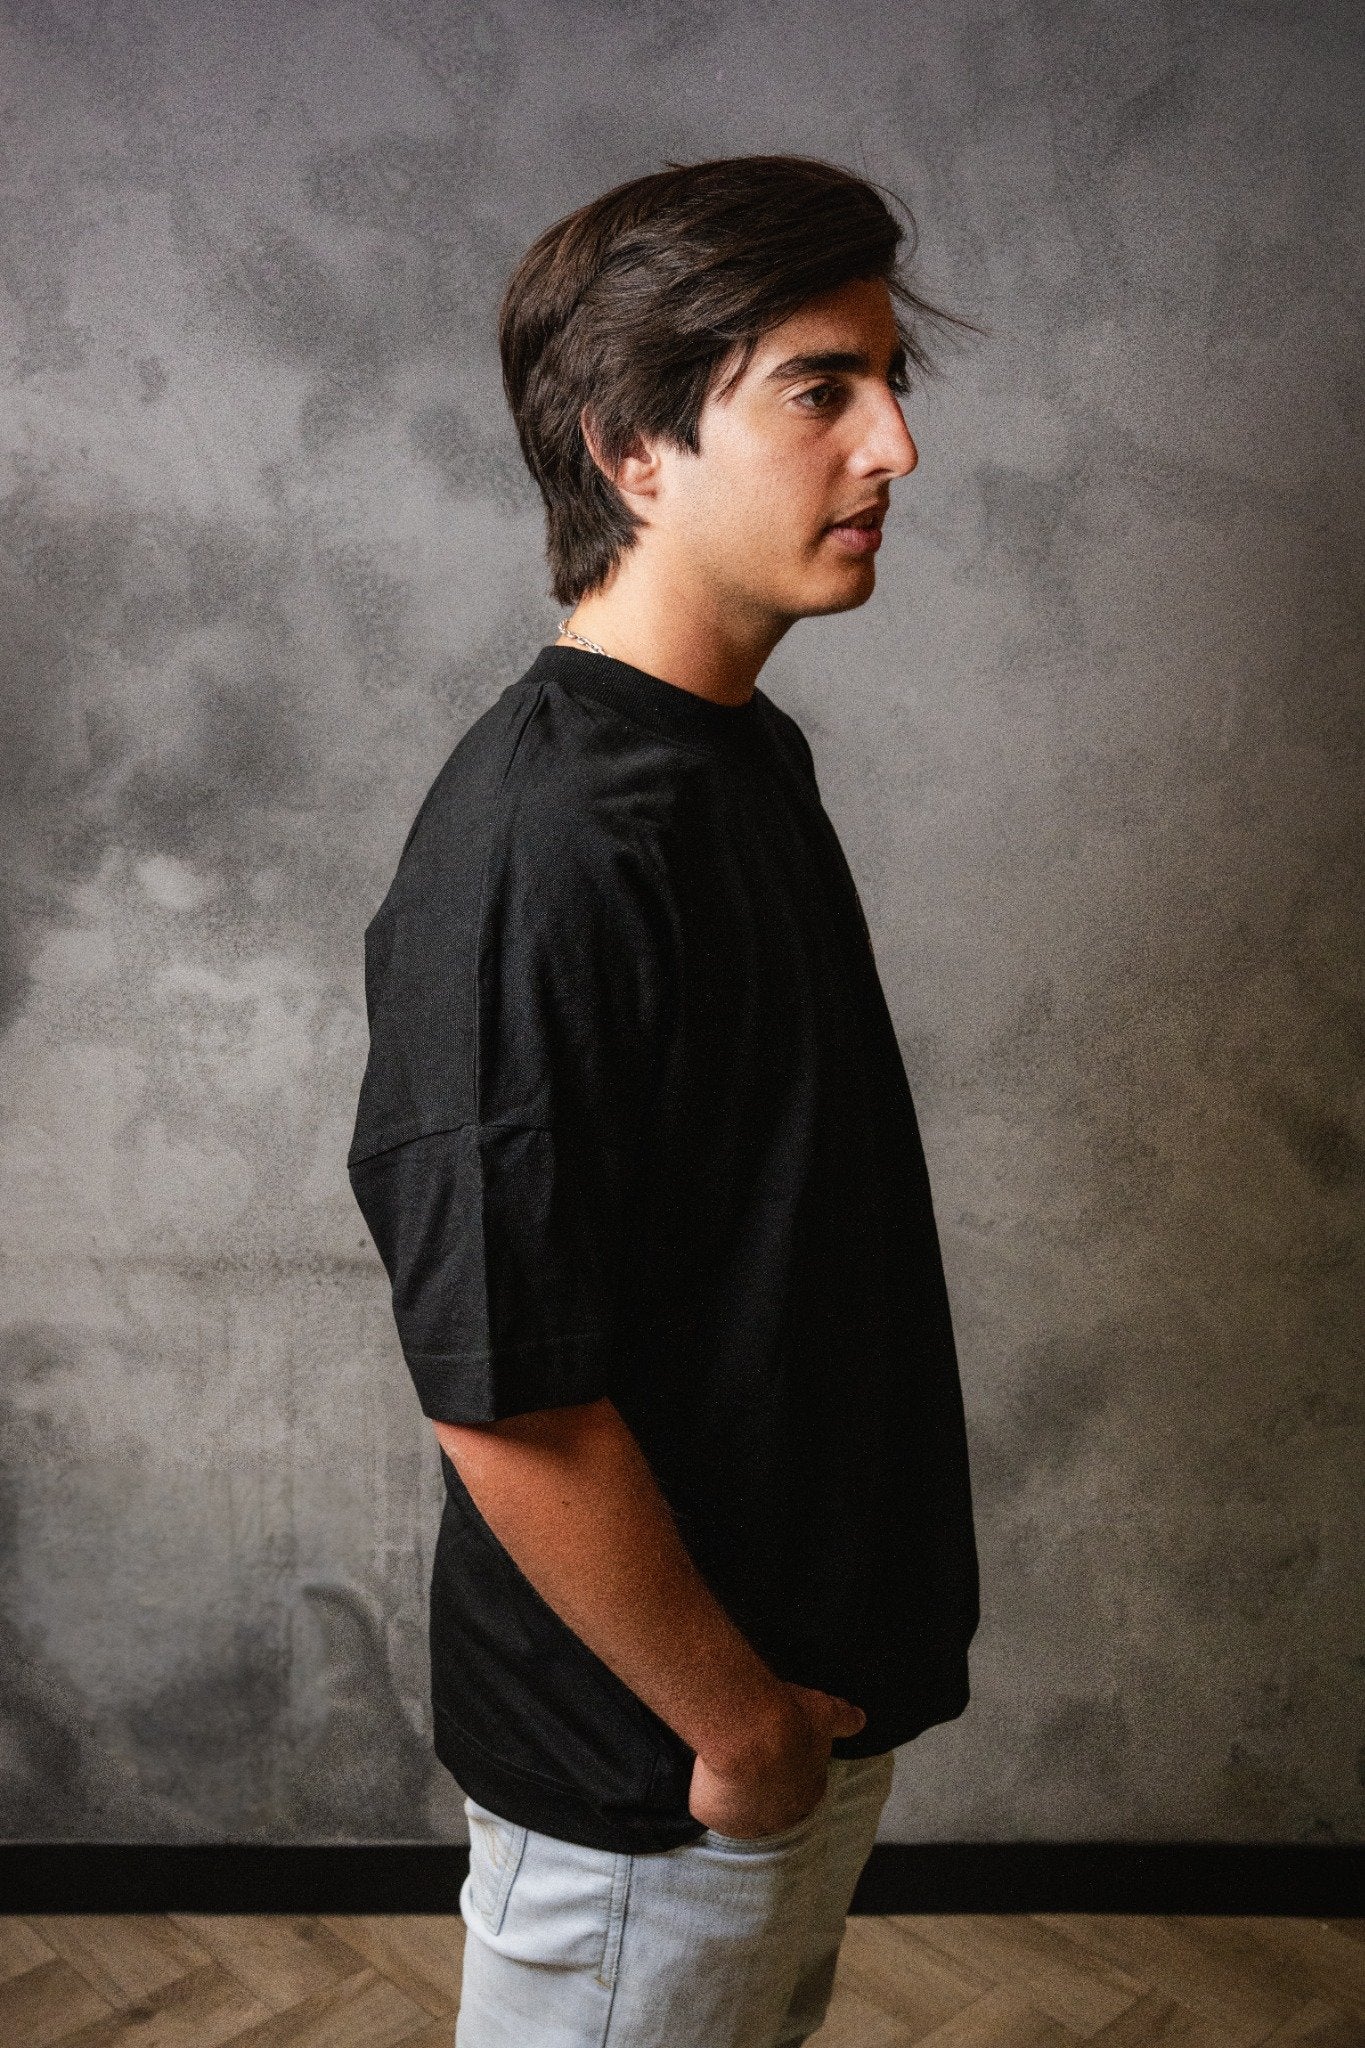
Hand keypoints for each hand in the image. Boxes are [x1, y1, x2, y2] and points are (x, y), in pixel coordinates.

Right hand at [688, 1682, 866, 1837]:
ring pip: (742, 1813)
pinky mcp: (715, 1816)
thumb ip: (843, 1719)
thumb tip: (861, 1719)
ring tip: (723, 1769)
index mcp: (811, 1790)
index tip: (779, 1754)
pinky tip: (704, 1774)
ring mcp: (748, 1823)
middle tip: (750, 1762)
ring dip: (735, 1797)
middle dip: (765, 1790)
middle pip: (775, 1807)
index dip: (792, 1771)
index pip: (805, 1787)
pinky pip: (709, 1808)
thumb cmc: (791, 1719)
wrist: (750, 1730)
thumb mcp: (825, 1712)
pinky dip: (706, 1793)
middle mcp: (784, 1816)